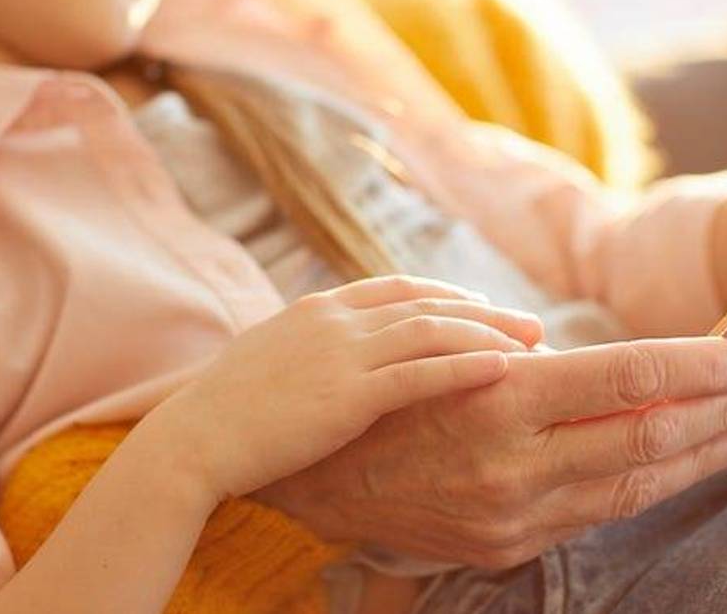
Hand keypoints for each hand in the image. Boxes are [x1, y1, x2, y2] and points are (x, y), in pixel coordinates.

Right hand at [159, 276, 544, 501]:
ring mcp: (342, 353)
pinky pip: (422, 373)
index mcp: (318, 310)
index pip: (398, 288)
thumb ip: (311, 351)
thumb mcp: (271, 362)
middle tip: (530, 322)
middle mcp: (336, 320)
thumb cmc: (225, 412)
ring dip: (490, 333)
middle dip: (484, 310)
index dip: (447, 294)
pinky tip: (504, 369)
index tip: (482, 304)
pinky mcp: (348, 394)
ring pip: (434, 330)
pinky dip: (467, 366)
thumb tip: (335, 361)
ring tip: (533, 343)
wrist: (192, 438)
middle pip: (428, 302)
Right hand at [256, 338, 726, 568]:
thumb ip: (532, 359)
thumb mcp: (450, 355)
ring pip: (633, 483)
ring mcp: (514, 515)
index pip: (627, 380)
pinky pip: (595, 513)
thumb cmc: (385, 396)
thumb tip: (612, 365)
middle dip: (716, 409)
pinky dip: (646, 485)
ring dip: (698, 453)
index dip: (696, 366)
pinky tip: (678, 465)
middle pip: (645, 436)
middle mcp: (514, 465)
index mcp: (500, 401)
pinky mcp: (506, 545)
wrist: (315, 477)